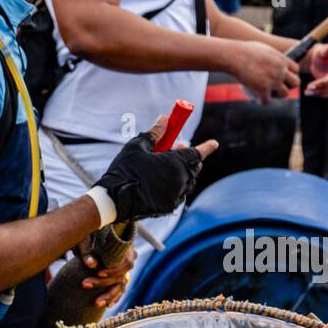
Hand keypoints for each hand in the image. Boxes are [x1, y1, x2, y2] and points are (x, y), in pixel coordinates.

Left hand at [74, 238, 136, 307]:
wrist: (90, 236)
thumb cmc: (90, 234)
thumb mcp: (86, 237)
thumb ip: (88, 249)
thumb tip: (91, 264)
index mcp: (125, 248)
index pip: (126, 262)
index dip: (114, 270)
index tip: (98, 272)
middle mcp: (127, 260)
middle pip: (121, 276)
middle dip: (103, 283)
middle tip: (85, 284)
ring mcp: (123, 271)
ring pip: (121, 286)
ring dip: (109, 295)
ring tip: (96, 303)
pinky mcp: (117, 278)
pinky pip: (119, 291)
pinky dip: (113, 298)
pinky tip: (106, 305)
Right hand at [96, 116, 217, 222]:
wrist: (114, 200)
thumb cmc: (125, 169)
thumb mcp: (138, 146)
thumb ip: (155, 133)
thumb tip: (164, 119)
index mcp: (176, 163)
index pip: (198, 153)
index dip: (206, 147)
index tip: (214, 143)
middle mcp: (180, 181)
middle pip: (194, 167)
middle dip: (190, 157)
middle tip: (177, 147)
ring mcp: (175, 196)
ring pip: (186, 182)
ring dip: (181, 172)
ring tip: (165, 165)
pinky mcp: (167, 208)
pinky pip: (177, 195)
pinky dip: (174, 186)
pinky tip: (161, 182)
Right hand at [232, 41, 299, 101]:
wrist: (235, 56)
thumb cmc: (245, 50)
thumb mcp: (264, 49)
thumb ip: (272, 57)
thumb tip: (271, 61)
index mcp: (282, 59)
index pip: (296, 69)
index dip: (289, 74)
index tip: (281, 75)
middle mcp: (280, 70)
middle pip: (295, 82)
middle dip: (288, 85)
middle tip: (278, 86)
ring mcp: (272, 80)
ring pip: (285, 94)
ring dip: (277, 95)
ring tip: (269, 93)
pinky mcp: (262, 89)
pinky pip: (267, 100)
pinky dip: (262, 100)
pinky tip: (257, 98)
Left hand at [301, 43, 327, 97]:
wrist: (319, 61)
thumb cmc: (322, 54)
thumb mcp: (323, 50)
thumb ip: (326, 50)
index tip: (326, 79)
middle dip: (323, 85)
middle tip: (310, 86)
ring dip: (320, 92)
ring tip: (307, 91)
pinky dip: (319, 94)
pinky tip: (308, 93)